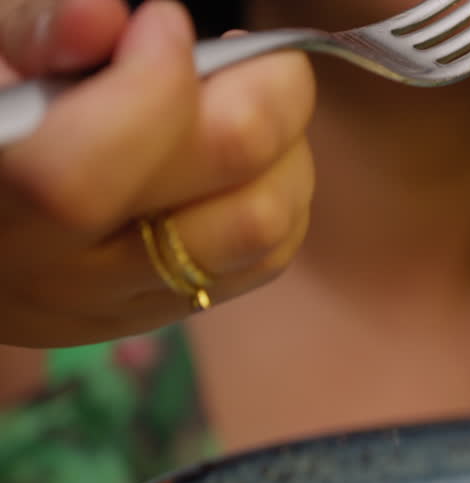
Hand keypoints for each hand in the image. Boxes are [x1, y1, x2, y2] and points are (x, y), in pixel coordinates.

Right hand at [0, 0, 315, 347]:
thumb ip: (27, 29)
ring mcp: (115, 303)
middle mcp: (52, 276)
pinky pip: (264, 257)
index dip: (154, 88)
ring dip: (285, 151)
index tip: (162, 23)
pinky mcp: (159, 310)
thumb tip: (98, 19)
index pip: (84, 179)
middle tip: (243, 50)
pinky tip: (243, 145)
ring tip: (248, 94)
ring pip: (261, 232)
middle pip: (218, 206)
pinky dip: (279, 189)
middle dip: (265, 104)